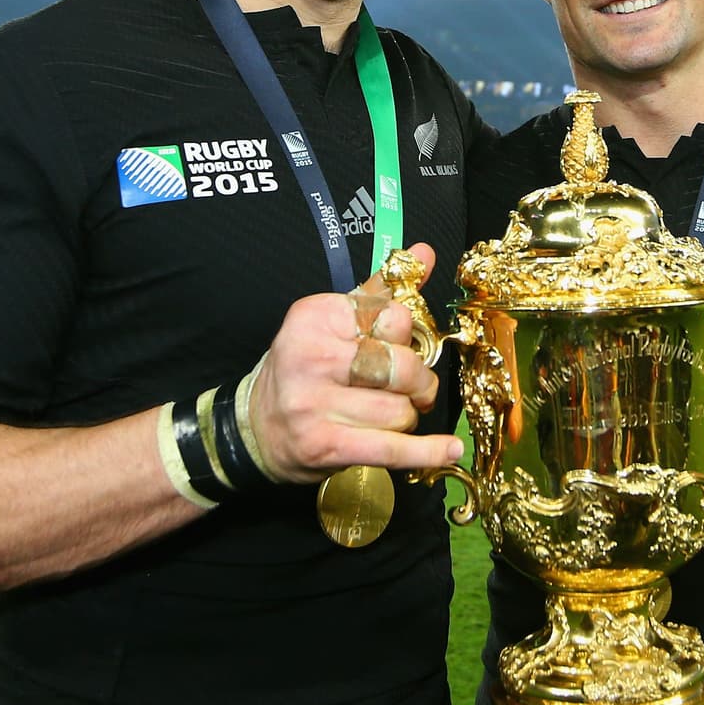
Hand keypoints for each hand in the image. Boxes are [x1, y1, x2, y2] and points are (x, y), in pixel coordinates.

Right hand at [244, 243, 464, 483]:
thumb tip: (424, 252)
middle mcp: (313, 357)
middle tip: (414, 388)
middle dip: (419, 382)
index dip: (407, 336)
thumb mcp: (333, 321)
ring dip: (406, 417)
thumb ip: (381, 290)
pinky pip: (391, 449)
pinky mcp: (324, 446)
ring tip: (389, 414)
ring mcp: (315, 404)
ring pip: (399, 411)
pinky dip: (427, 452)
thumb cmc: (303, 368)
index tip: (398, 346)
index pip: (394, 317)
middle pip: (401, 367)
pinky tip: (448, 450)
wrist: (255, 426)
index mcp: (316, 316)